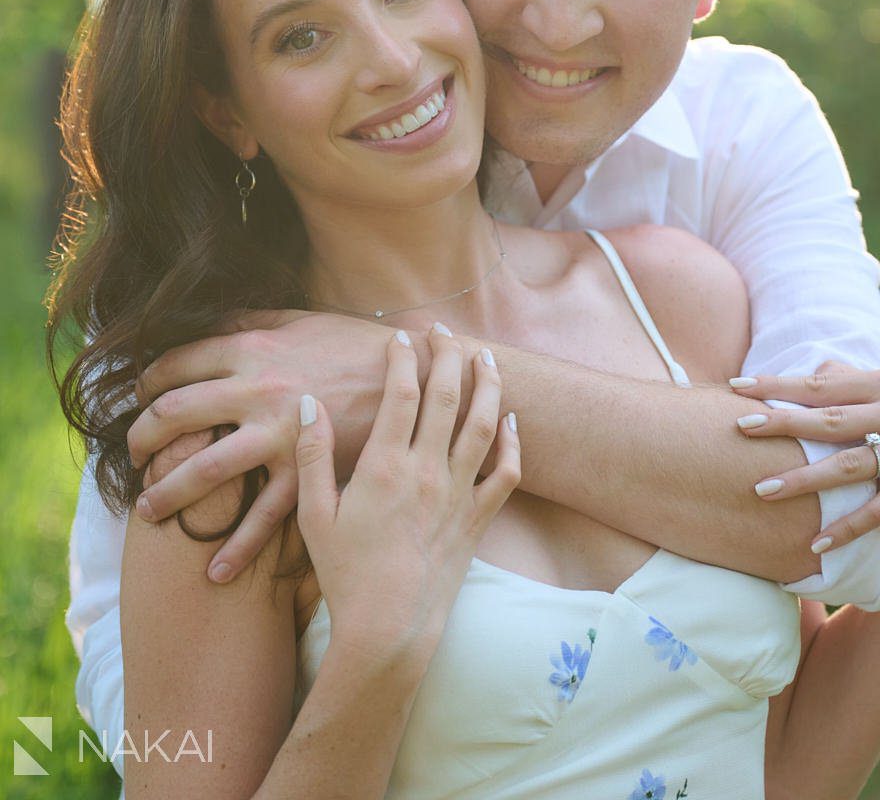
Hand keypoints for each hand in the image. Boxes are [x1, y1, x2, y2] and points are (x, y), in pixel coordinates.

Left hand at [129, 311, 394, 579]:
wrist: (414, 375)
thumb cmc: (355, 345)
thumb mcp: (300, 321)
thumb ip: (252, 322)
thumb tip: (209, 321)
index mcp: (252, 349)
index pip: (176, 364)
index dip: (147, 382)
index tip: (140, 396)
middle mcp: (256, 390)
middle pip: (174, 414)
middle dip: (141, 438)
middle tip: (133, 456)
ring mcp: (279, 434)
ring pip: (203, 470)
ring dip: (166, 494)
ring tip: (147, 512)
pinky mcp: (306, 471)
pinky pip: (263, 516)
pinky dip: (236, 546)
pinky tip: (214, 569)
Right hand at [295, 329, 519, 663]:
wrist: (389, 630)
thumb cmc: (346, 574)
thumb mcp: (313, 515)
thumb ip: (312, 456)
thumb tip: (309, 405)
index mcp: (385, 466)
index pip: (400, 394)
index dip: (402, 358)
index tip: (401, 336)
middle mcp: (427, 472)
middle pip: (446, 397)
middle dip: (448, 355)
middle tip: (444, 331)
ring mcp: (457, 494)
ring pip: (483, 425)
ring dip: (487, 386)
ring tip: (485, 357)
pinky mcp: (477, 519)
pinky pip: (505, 473)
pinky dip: (513, 443)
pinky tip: (512, 420)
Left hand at [733, 362, 879, 550]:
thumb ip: (852, 378)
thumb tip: (815, 370)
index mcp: (879, 387)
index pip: (821, 384)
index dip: (779, 384)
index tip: (737, 386)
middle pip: (830, 420)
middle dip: (783, 423)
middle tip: (740, 427)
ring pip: (850, 466)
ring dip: (805, 479)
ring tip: (761, 490)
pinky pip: (878, 512)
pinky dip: (847, 529)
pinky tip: (814, 544)